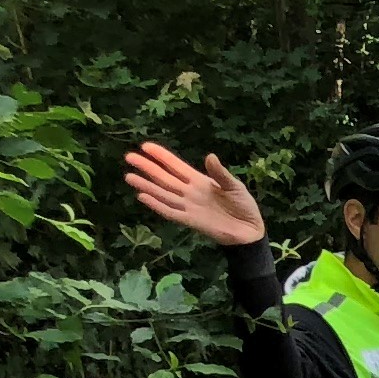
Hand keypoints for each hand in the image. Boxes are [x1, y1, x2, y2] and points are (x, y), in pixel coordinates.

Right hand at [123, 143, 266, 247]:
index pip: (176, 166)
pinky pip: (170, 212)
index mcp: (200, 181)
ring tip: (129, 176)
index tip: (146, 146)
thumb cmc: (243, 205)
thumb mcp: (234, 186)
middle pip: (164, 178)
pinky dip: (157, 205)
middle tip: (129, 157)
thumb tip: (209, 156)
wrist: (250, 231)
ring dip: (146, 185)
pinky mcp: (191, 221)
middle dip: (147, 167)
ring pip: (163, 194)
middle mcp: (190, 192)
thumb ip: (220, 173)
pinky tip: (142, 197)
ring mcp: (188, 206)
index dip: (162, 156)